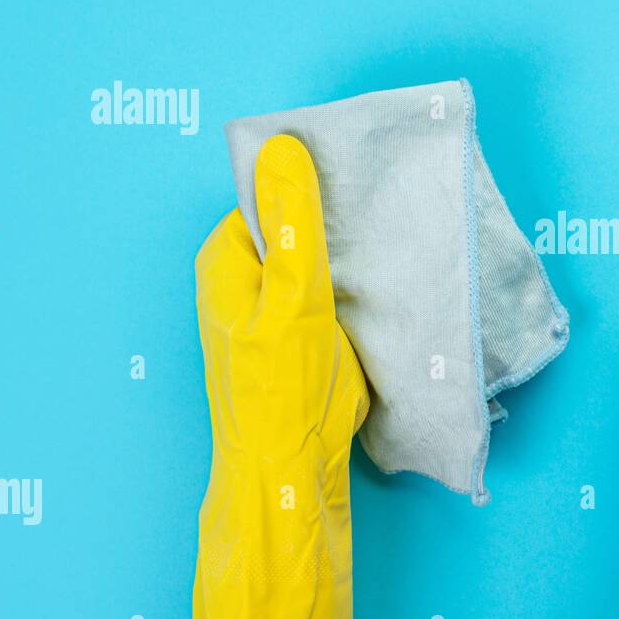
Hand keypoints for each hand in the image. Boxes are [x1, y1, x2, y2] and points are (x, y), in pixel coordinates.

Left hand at [192, 135, 368, 618]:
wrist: (294, 472)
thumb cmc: (285, 389)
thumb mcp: (293, 297)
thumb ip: (292, 225)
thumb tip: (281, 147)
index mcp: (226, 262)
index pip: (270, 197)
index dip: (312, 185)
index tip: (359, 179)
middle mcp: (242, 282)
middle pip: (295, 228)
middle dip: (336, 221)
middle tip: (383, 211)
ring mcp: (272, 312)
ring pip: (318, 262)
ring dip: (351, 256)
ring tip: (392, 241)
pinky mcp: (301, 338)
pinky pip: (331, 294)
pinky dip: (356, 288)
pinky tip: (386, 284)